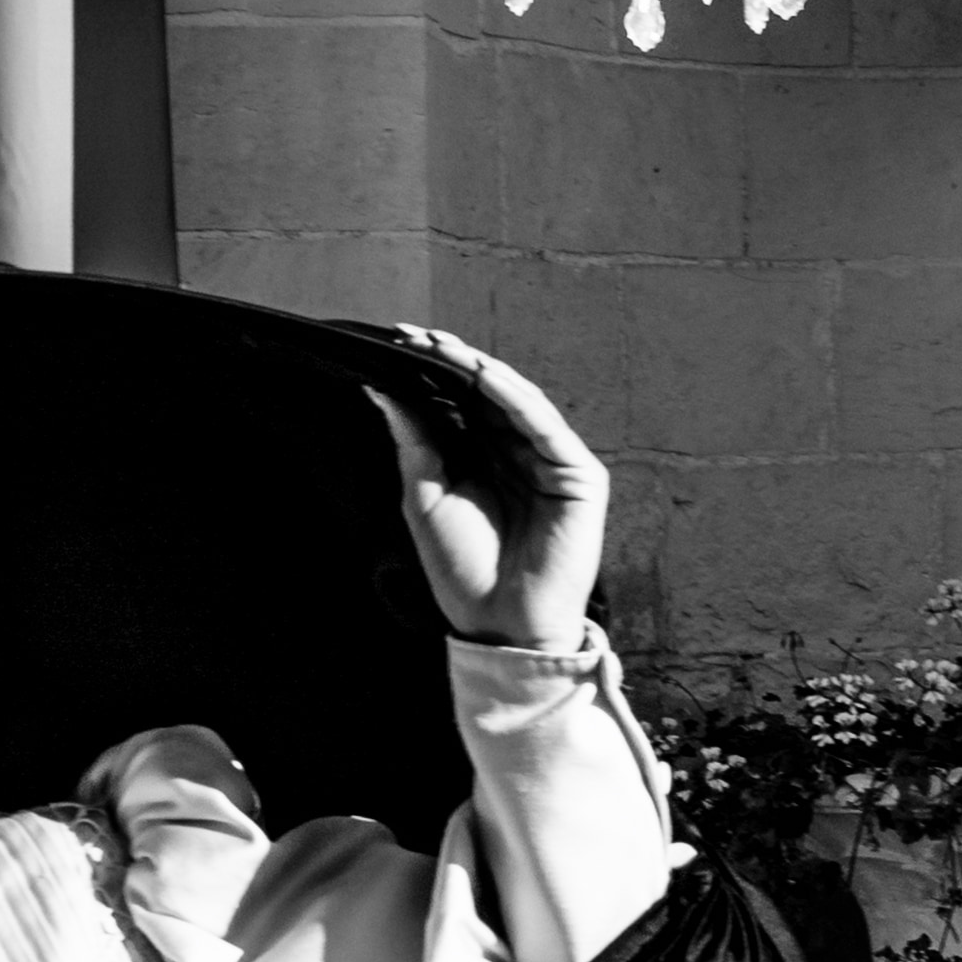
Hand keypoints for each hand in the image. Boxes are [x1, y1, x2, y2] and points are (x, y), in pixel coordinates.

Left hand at [372, 330, 610, 651]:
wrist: (497, 627)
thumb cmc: (462, 571)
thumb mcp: (424, 498)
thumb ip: (414, 443)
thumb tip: (382, 390)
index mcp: (487, 461)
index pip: (461, 404)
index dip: (433, 372)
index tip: (397, 342)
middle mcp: (521, 456)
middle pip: (488, 395)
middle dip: (452, 362)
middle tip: (414, 334)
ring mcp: (552, 463)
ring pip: (517, 401)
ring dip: (480, 371)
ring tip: (443, 347)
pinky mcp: (579, 476)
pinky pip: (544, 425)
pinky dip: (514, 397)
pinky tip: (482, 376)